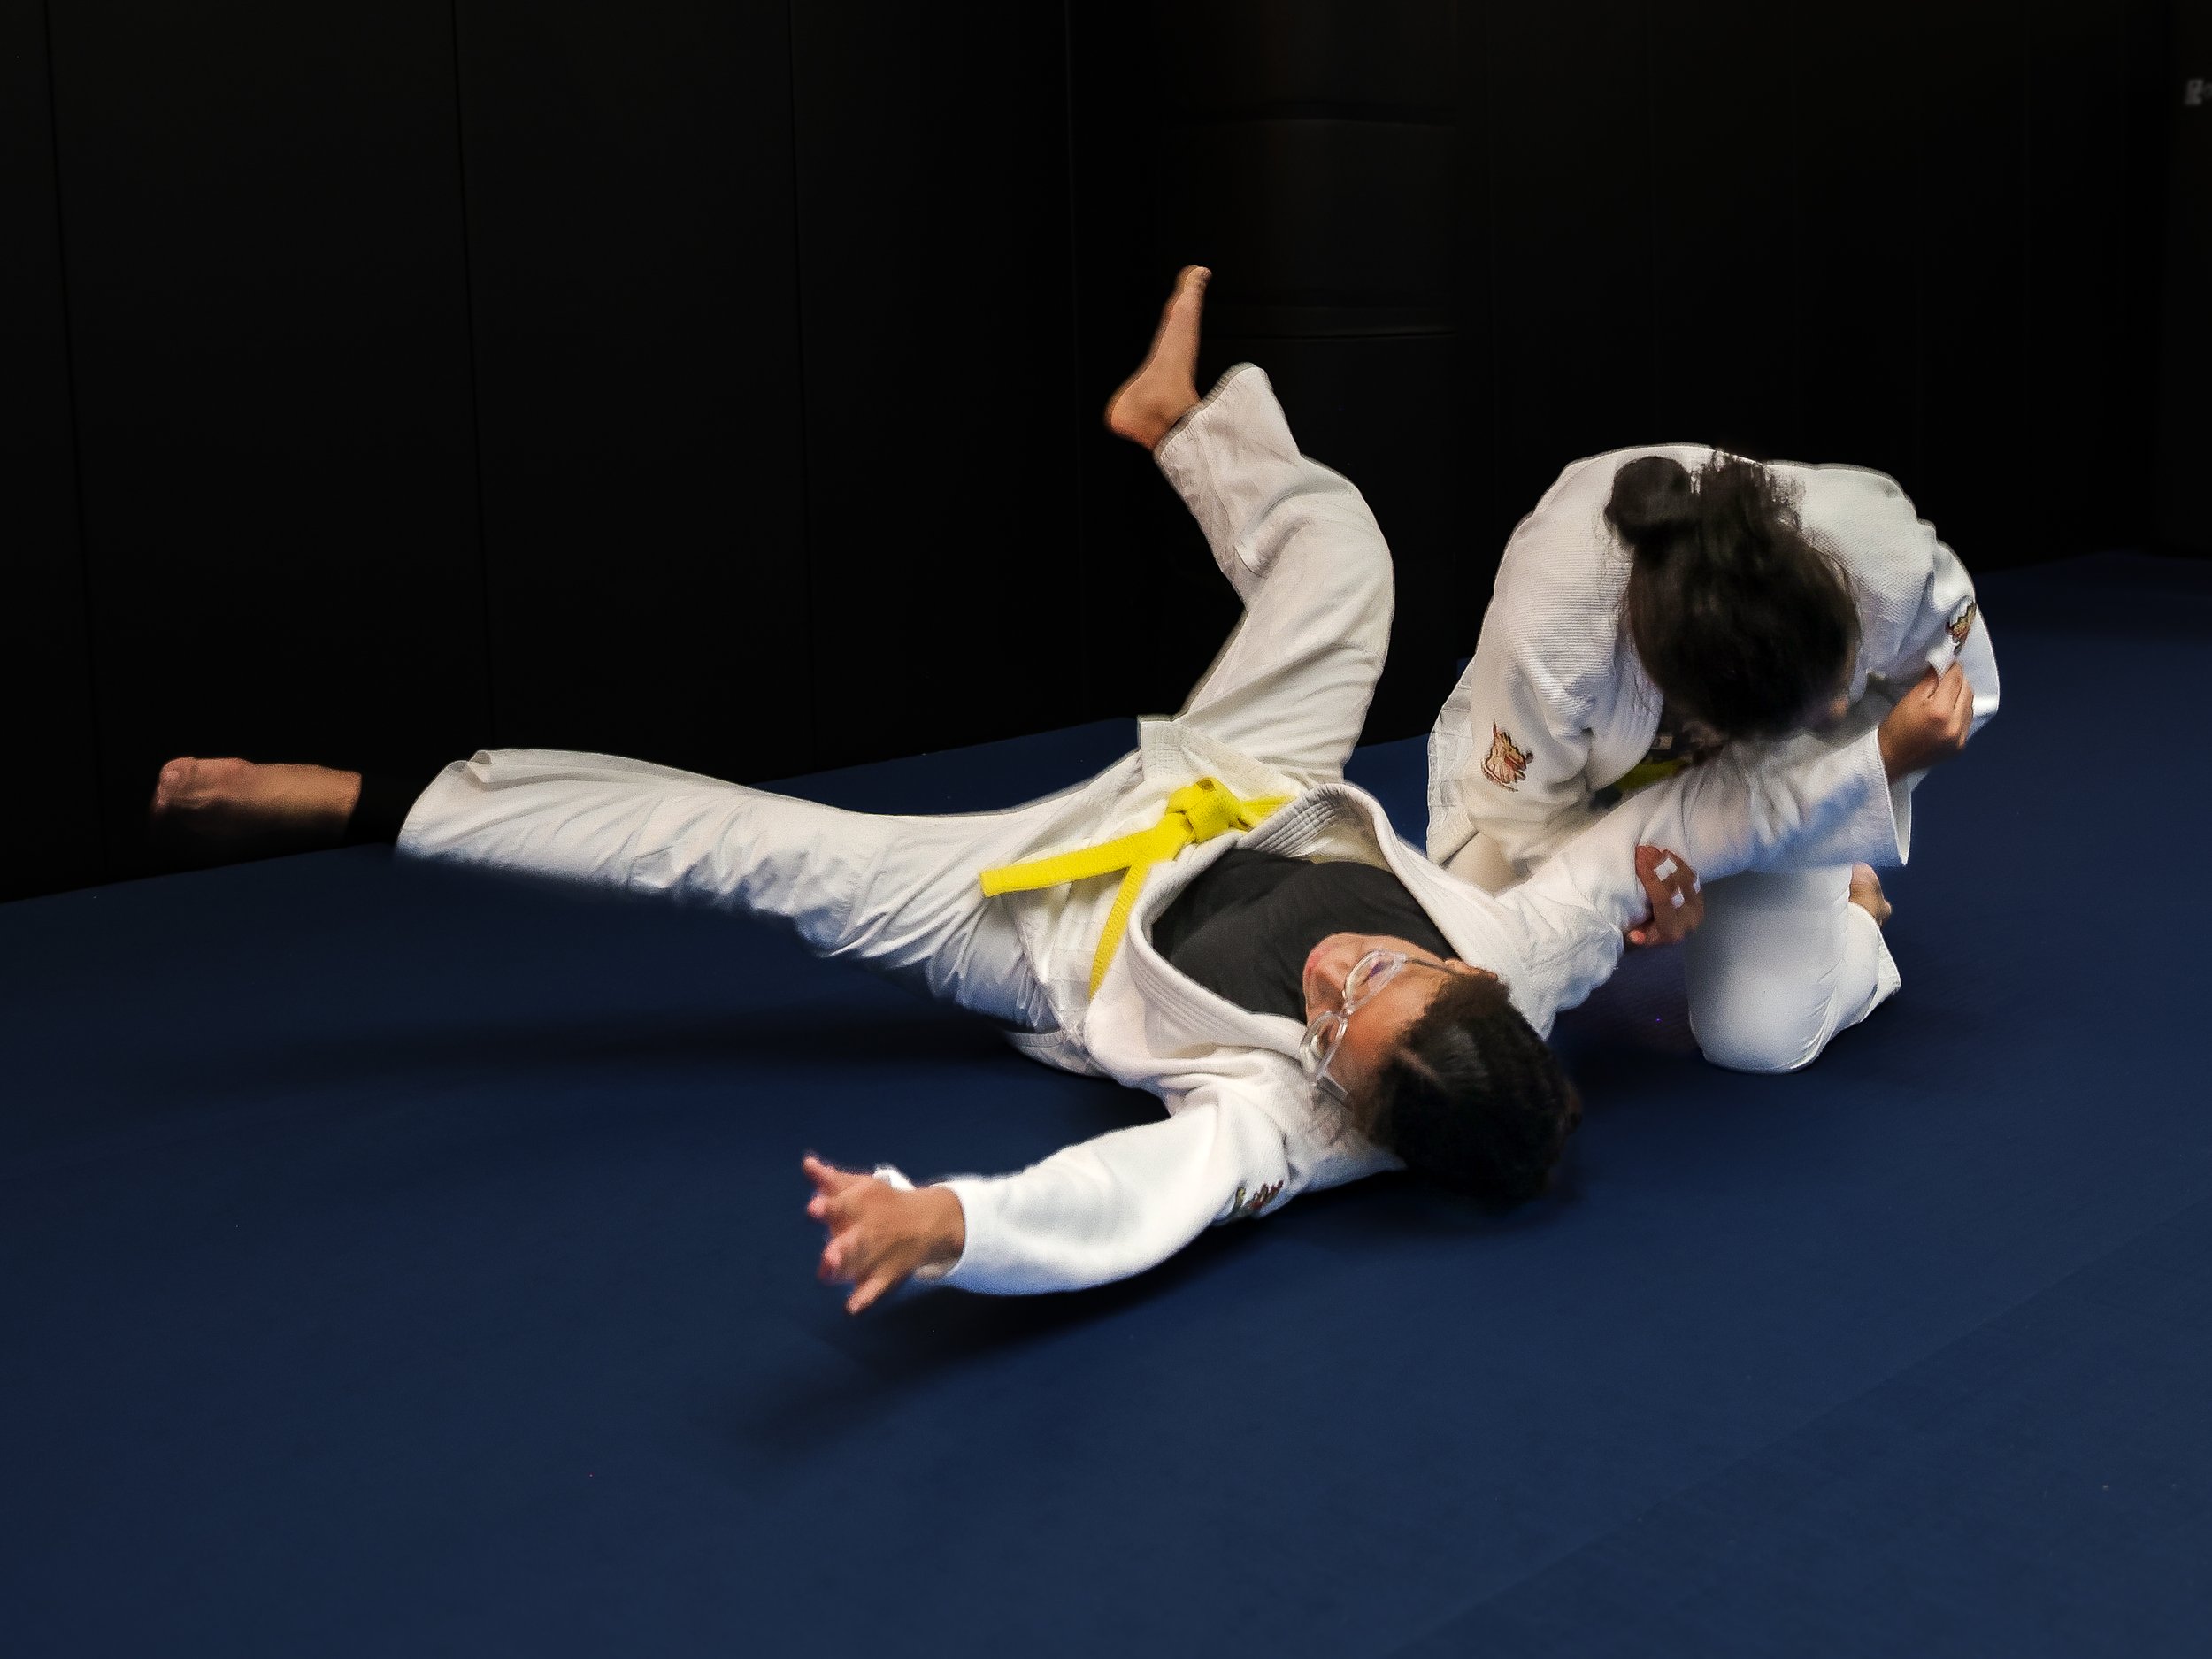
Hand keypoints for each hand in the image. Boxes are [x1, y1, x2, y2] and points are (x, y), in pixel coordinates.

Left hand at [803, 1155, 965, 1313]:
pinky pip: (874, 1289)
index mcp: (858, 1205)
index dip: (825, 1207)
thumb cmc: (882, 1203)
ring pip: (857, 1266)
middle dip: (838, 1249)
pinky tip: (851, 1308)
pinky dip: (864, 1298)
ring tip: (828, 1273)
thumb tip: (806, 1163)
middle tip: (828, 1255)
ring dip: (844, 1270)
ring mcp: (876, 1256)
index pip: (839, 1205)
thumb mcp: (860, 1186)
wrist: (926, 1222)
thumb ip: (831, 1180)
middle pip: (849, 1242)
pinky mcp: (884, 1276)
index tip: (812, 1209)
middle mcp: (866, 1231)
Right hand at [1628, 844, 1702, 946]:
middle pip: (1675, 886)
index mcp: (1673, 929)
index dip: (1651, 879)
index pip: (1663, 900)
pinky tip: (1665, 853)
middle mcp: (1689, 917)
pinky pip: (1691, 875)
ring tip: (1650, 849)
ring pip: (1684, 878)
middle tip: (1642, 851)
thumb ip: (1638, 940)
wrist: (1670, 936)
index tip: (1638, 863)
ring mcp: (1697, 905)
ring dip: (1666, 861)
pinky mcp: (1700, 896)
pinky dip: (1677, 862)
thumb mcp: (1640, 942)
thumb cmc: (1649, 938)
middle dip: (1657, 866)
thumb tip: (1635, 936)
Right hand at [1877, 664, 1972, 779]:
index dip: (1953, 666)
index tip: (1948, 659)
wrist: (1891, 760)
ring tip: (1948, 693)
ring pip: (1970, 705)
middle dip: (1959, 680)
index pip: (1955, 679)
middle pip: (1967, 691)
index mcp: (1940, 711)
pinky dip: (1961, 711)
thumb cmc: (1895, 728)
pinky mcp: (1961, 746)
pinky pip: (1967, 721)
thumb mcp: (1909, 699)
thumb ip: (1930, 681)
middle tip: (1947, 675)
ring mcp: (1961, 738)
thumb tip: (1943, 665)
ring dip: (1962, 695)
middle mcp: (1956, 725)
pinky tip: (1949, 712)